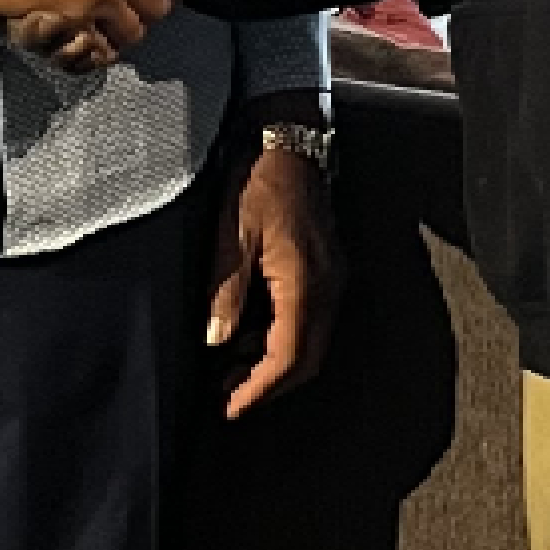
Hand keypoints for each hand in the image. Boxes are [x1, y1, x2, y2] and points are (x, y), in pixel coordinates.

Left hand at [209, 124, 341, 416]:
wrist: (289, 141)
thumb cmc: (258, 183)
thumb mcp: (231, 235)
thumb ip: (226, 291)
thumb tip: (217, 341)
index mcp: (304, 284)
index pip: (288, 357)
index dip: (259, 389)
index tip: (230, 408)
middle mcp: (327, 287)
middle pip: (305, 359)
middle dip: (268, 385)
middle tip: (226, 397)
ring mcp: (332, 279)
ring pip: (310, 342)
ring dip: (274, 363)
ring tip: (228, 369)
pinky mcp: (327, 269)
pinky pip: (311, 320)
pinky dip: (282, 338)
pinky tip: (249, 333)